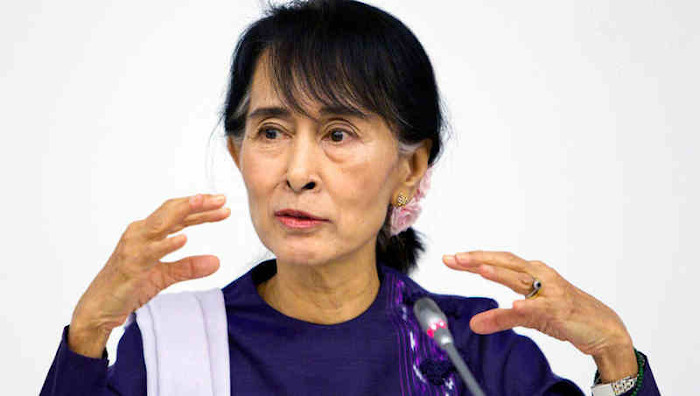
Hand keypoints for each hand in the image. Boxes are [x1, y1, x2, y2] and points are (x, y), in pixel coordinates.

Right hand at [69, 193, 230, 356]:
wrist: (100, 308)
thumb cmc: (127, 287)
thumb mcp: (165, 276)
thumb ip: (188, 267)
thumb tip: (216, 262)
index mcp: (147, 233)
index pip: (178, 216)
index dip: (201, 209)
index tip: (223, 205)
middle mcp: (139, 233)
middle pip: (171, 211)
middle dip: (197, 203)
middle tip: (221, 198)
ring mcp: (133, 247)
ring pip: (161, 223)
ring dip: (183, 211)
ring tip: (203, 203)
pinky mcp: (130, 265)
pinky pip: (150, 251)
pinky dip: (167, 244)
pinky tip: (184, 239)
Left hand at [443, 250, 637, 381]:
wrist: (602, 327)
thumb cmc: (564, 314)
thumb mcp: (527, 317)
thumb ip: (500, 318)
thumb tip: (474, 324)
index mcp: (531, 273)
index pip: (497, 262)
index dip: (473, 259)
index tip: (450, 258)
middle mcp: (540, 276)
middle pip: (505, 263)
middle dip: (478, 259)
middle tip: (455, 258)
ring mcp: (551, 292)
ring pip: (521, 280)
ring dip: (501, 274)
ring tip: (479, 269)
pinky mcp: (561, 310)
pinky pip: (542, 308)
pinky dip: (528, 306)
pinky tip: (515, 305)